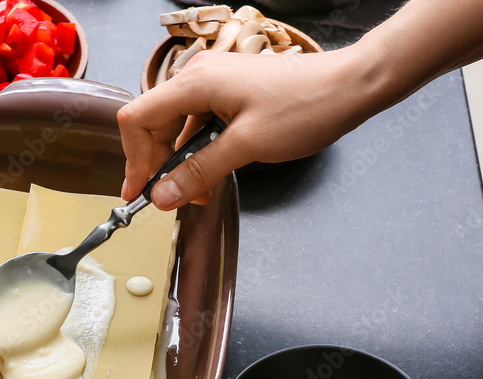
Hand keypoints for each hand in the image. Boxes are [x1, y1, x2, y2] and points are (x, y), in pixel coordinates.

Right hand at [117, 46, 376, 209]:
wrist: (349, 86)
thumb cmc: (305, 107)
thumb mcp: (246, 147)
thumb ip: (198, 172)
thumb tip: (162, 195)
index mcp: (196, 83)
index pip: (138, 119)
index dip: (133, 159)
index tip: (139, 192)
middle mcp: (199, 76)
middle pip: (154, 123)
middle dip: (159, 164)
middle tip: (172, 199)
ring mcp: (215, 81)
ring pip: (177, 125)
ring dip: (181, 161)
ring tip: (199, 191)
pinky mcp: (230, 90)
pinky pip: (199, 121)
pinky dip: (199, 149)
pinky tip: (213, 171)